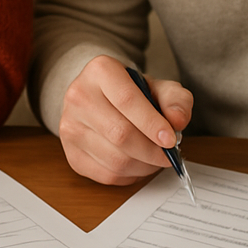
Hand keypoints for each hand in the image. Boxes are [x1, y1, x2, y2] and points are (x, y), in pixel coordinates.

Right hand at [58, 55, 192, 184]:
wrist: (101, 98)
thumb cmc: (132, 93)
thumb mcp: (158, 87)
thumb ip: (175, 100)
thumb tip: (177, 121)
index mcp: (100, 71)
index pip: (127, 100)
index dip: (152, 123)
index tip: (171, 139)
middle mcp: (78, 95)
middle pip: (120, 134)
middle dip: (152, 151)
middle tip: (169, 155)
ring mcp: (70, 125)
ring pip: (114, 159)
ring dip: (143, 166)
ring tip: (155, 158)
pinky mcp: (70, 153)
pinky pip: (106, 175)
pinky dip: (130, 176)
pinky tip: (138, 164)